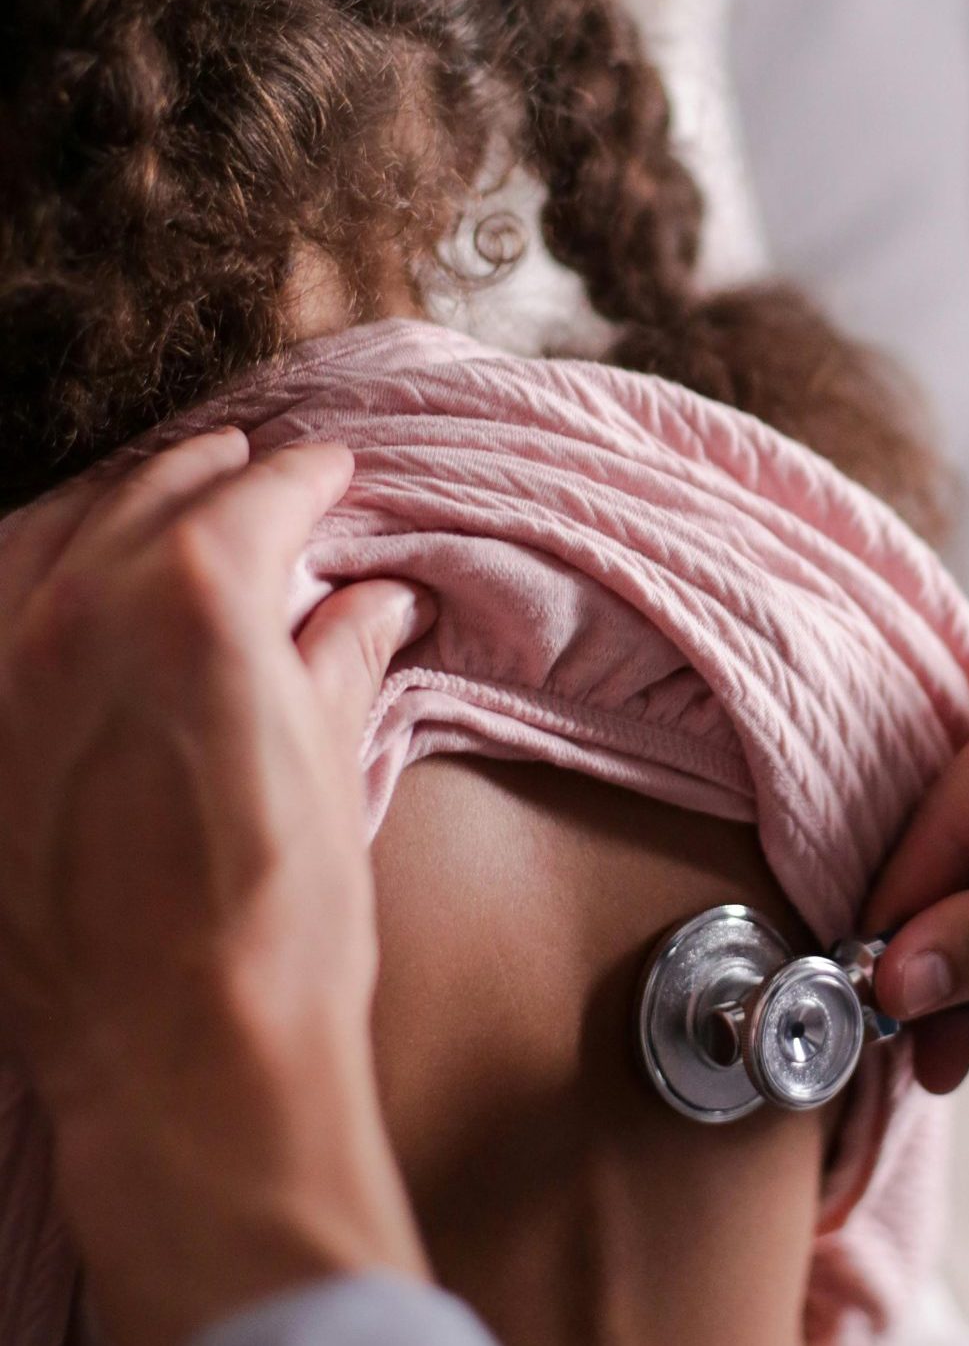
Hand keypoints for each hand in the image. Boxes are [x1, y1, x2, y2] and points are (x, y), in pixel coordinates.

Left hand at [0, 431, 433, 1345]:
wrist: (181, 1058)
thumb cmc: (281, 919)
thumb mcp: (332, 766)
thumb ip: (337, 657)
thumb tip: (370, 603)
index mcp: (197, 602)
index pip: (258, 494)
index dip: (310, 476)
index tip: (335, 472)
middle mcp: (78, 613)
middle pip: (149, 492)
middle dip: (217, 473)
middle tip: (264, 472)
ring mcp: (0, 674)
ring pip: (46, 530)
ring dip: (116, 503)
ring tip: (164, 502)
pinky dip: (34, 569)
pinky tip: (66, 579)